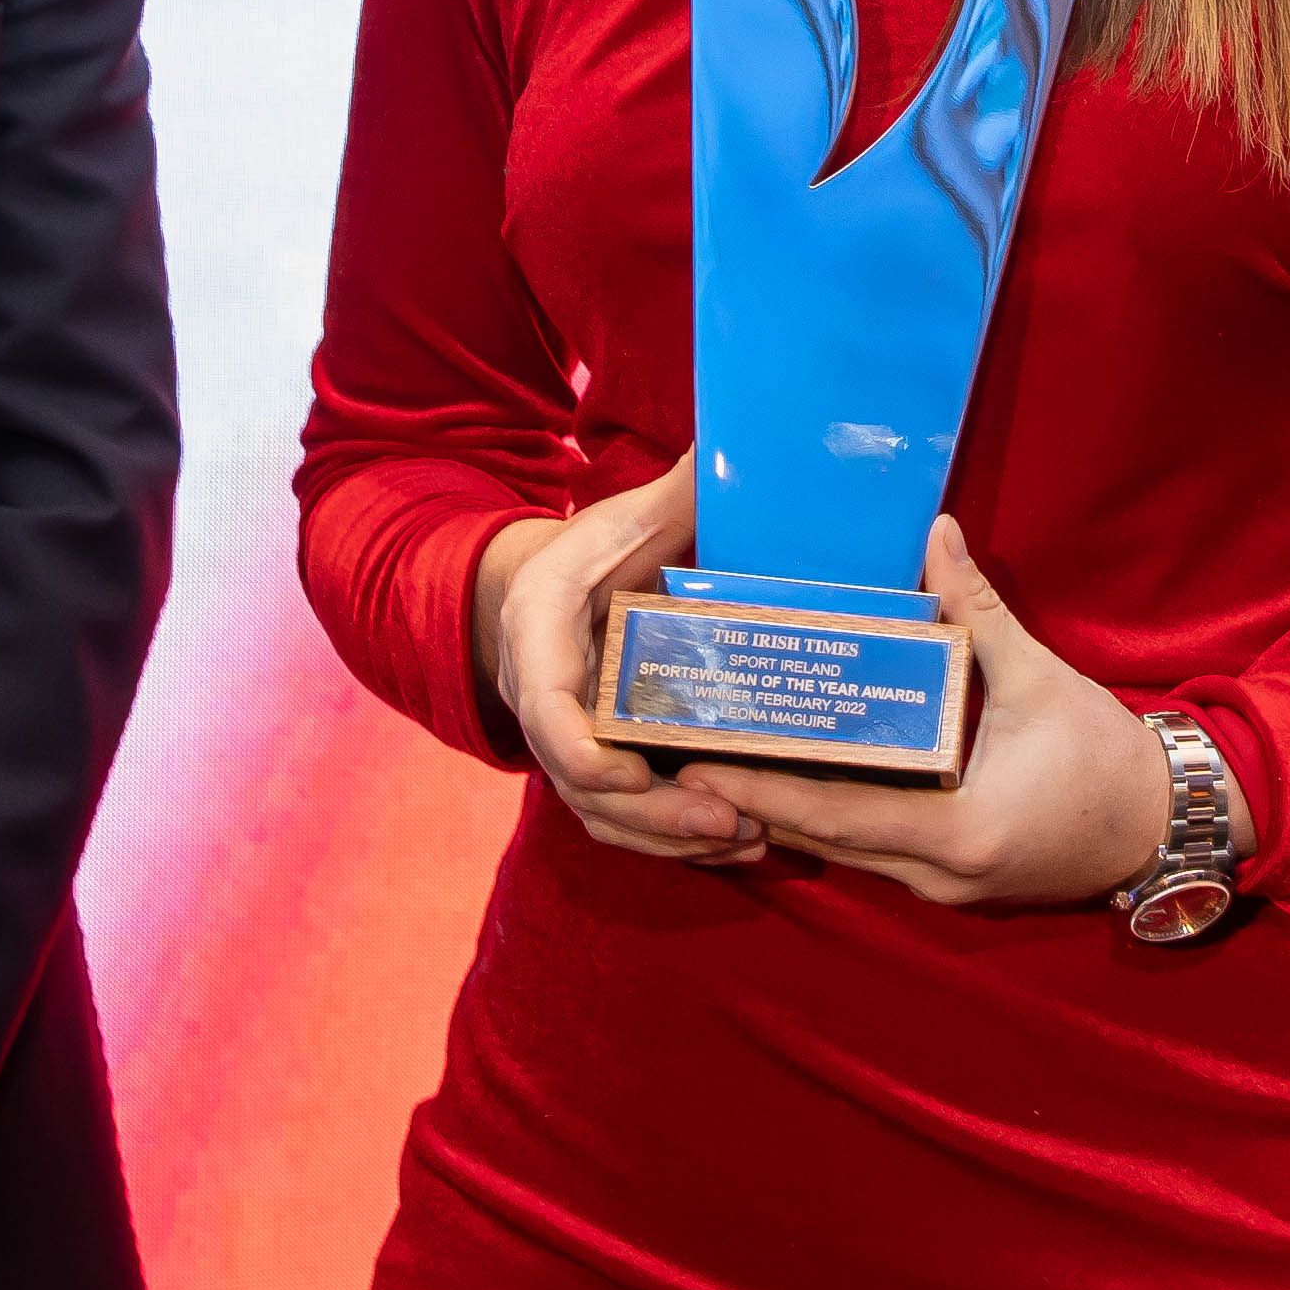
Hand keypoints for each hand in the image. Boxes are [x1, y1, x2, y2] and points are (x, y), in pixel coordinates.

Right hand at [481, 462, 764, 865]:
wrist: (543, 592)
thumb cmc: (589, 552)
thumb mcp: (625, 518)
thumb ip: (677, 494)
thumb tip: (733, 448)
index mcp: (541, 637)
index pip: (548, 713)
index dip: (584, 754)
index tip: (635, 775)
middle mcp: (545, 704)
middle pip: (584, 784)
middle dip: (653, 814)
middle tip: (728, 820)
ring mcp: (568, 743)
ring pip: (605, 814)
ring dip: (671, 837)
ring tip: (749, 839)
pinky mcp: (597, 767)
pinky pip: (624, 819)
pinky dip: (672, 840)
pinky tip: (738, 841)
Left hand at [692, 518, 1209, 908]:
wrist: (1167, 822)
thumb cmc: (1107, 755)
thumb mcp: (1039, 679)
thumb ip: (978, 611)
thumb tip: (937, 535)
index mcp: (957, 832)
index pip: (836, 815)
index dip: (762, 790)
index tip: (700, 764)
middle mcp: (939, 875)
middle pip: (823, 841)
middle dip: (751, 801)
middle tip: (682, 758)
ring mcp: (944, 887)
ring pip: (843, 853)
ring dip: (784, 814)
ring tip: (719, 766)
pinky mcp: (951, 881)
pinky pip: (872, 854)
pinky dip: (829, 822)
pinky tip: (791, 783)